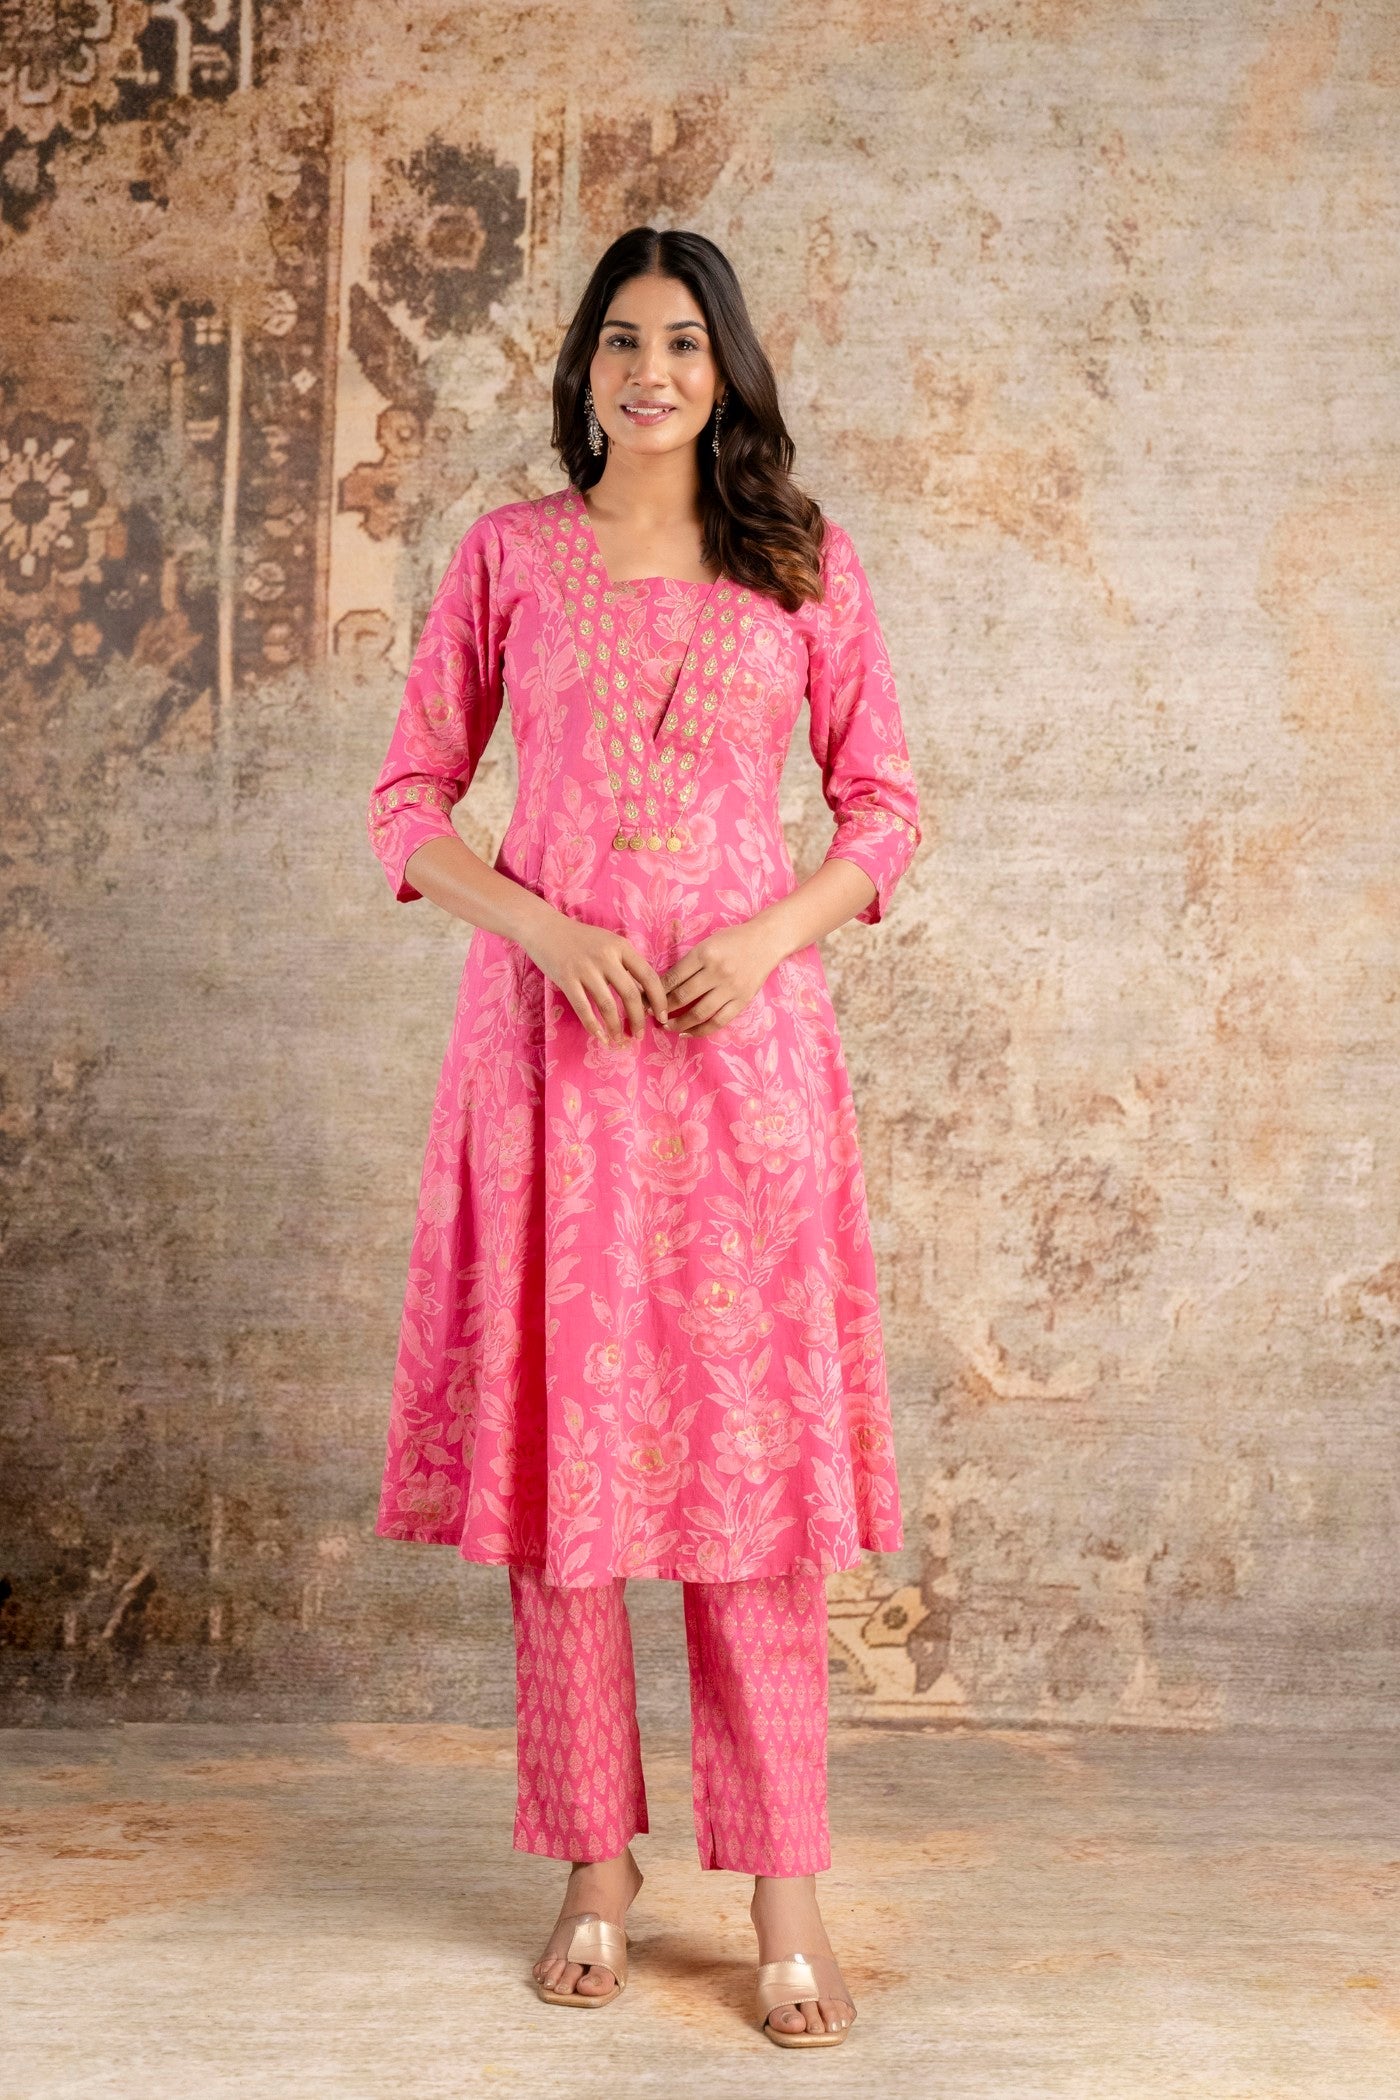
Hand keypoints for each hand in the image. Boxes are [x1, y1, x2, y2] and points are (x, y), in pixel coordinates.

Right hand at [518, 906, 668, 1041]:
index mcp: (621, 946)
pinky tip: (600, 1037)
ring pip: (608, 1005)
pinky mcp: (566, 978)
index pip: (648, 975)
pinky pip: (584, 1008)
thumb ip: (626, 965)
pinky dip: (593, 1026)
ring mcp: (585, 968)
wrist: (545, 928)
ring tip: (620, 1041)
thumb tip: (645, 997)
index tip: (662, 1017)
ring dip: (616, 1028)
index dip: (659, 999)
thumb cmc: (581, 939)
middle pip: (631, 994)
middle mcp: (606, 956)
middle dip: (638, 1020)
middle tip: (640, 1035)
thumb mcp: (609, 944)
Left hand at [662, 919, 787, 1037]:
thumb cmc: (732, 940)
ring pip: (699, 1013)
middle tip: (652, 1016)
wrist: (765, 942)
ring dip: (679, 1023)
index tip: (645, 1000)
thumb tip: (662, 986)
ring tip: (667, 1027)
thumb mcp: (707, 944)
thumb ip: (688, 963)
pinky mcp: (742, 1001)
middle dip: (663, 1009)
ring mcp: (731, 988)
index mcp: (704, 954)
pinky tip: (687, 1033)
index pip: (673, 977)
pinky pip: (718, 1021)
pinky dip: (700, 1030)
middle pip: (683, 996)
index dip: (656, 992)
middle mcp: (717, 972)